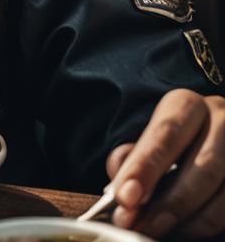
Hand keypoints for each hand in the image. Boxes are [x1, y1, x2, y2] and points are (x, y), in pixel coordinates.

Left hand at [106, 89, 224, 237]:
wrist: (214, 137)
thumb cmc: (175, 140)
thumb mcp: (152, 136)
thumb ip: (134, 157)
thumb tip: (121, 186)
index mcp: (187, 106)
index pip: (165, 135)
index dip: (145, 168)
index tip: (125, 197)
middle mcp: (221, 123)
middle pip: (202, 168)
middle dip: (168, 203)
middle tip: (140, 226)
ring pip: (223, 195)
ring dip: (189, 221)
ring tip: (159, 231)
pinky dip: (207, 226)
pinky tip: (185, 230)